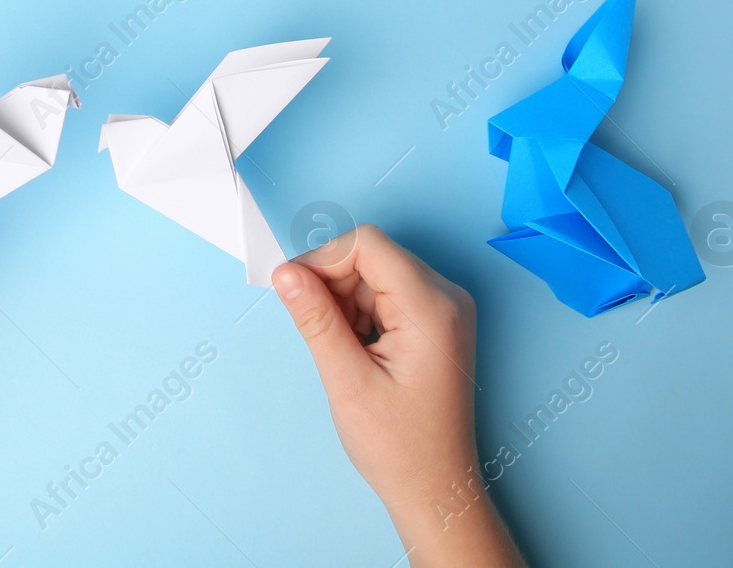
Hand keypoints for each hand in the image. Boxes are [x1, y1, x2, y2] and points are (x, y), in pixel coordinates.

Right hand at [272, 226, 524, 567]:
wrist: (435, 488)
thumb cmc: (400, 446)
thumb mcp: (347, 381)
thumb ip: (316, 320)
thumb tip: (286, 274)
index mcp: (431, 308)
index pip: (367, 245)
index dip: (323, 260)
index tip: (293, 290)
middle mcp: (446, 298)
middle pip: (372, 256)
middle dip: (333, 283)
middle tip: (316, 330)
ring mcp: (445, 309)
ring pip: (376, 273)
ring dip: (345, 301)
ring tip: (343, 351)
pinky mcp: (436, 321)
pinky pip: (388, 293)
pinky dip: (361, 313)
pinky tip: (357, 351)